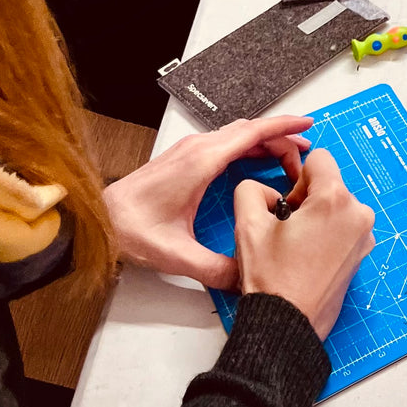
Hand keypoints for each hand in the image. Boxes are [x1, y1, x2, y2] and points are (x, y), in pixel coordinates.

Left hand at [104, 115, 312, 288]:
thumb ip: (214, 268)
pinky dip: (248, 145)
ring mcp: (189, 150)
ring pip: (237, 135)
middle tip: (306, 155)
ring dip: (265, 141)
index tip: (308, 126)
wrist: (97, 218)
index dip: (284, 127)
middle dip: (282, 138)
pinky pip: (225, 142)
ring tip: (287, 157)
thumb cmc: (130, 229)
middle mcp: (198, 148)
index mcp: (202, 161)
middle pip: (250, 131)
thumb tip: (244, 280)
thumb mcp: (176, 254)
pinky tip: (254, 161)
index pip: (252, 133)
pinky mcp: (184, 157)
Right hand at [234, 148, 374, 337]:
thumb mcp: (247, 225)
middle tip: (287, 230)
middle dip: (307, 199)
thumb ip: (251, 190)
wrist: (287, 324)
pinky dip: (328, 234)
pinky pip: (345, 227)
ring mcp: (365, 235)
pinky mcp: (363, 253)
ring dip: (317, 217)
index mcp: (335, 199)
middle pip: (330, 184)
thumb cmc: (272, 280)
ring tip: (297, 246)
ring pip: (337, 206)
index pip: (319, 159)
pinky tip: (309, 256)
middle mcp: (358, 213)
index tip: (286, 205)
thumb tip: (264, 191)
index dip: (296, 178)